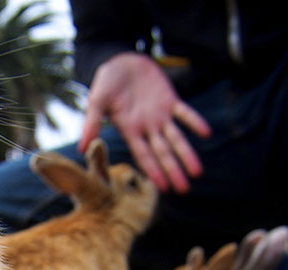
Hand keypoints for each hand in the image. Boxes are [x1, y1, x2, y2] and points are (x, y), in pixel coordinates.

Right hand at [78, 53, 211, 192]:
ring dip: (187, 154)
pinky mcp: (169, 100)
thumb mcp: (96, 101)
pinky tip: (206, 133)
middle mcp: (146, 127)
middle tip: (184, 189)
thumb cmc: (105, 83)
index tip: (163, 187)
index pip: (143, 155)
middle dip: (173, 170)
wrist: (120, 61)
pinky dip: (194, 122)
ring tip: (197, 172)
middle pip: (163, 152)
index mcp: (129, 130)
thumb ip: (91, 124)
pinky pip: (185, 113)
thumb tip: (81, 149)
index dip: (154, 170)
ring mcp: (159, 115)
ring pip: (176, 138)